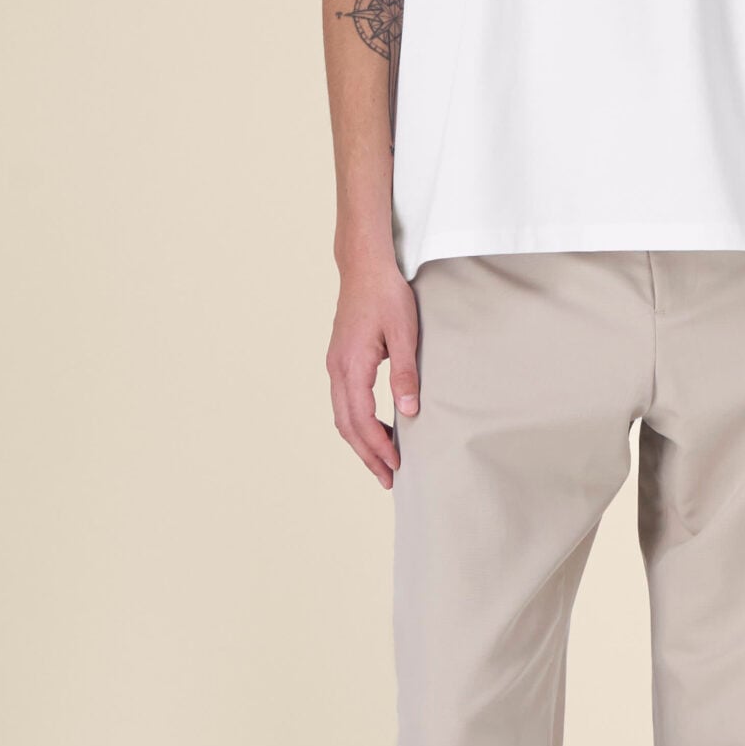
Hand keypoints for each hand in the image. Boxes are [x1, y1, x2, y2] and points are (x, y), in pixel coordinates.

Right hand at [327, 255, 421, 488]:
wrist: (364, 267)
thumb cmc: (386, 295)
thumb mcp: (405, 333)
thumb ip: (405, 374)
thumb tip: (409, 412)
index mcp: (351, 365)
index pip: (362, 419)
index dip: (379, 446)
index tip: (397, 465)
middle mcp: (337, 369)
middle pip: (347, 425)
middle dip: (367, 454)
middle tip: (388, 479)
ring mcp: (335, 365)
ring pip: (342, 416)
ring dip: (361, 441)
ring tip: (383, 461)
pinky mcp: (340, 360)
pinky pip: (344, 402)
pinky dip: (358, 423)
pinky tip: (377, 428)